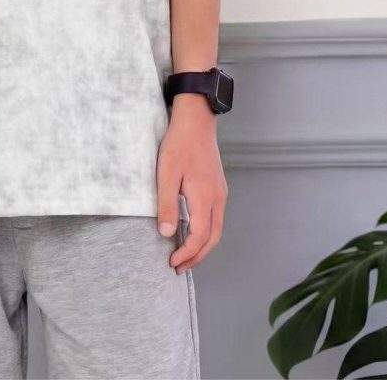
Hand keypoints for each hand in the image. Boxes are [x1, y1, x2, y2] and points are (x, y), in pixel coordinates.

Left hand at [156, 94, 227, 272]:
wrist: (196, 120)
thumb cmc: (179, 145)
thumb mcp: (166, 173)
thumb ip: (167, 204)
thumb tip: (167, 234)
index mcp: (205, 198)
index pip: (199, 237)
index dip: (188, 254)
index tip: (173, 263)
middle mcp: (217, 199)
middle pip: (212, 238)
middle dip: (197, 256)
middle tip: (180, 266)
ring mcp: (220, 192)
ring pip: (216, 229)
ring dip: (202, 245)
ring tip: (186, 253)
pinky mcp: (218, 186)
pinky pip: (215, 217)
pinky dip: (205, 231)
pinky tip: (192, 229)